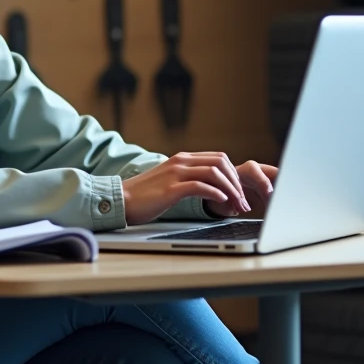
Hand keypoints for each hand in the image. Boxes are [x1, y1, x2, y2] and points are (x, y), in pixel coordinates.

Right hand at [120, 152, 277, 225]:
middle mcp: (181, 162)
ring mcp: (175, 173)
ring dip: (230, 190)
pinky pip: (199, 186)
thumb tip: (211, 188)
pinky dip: (215, 193)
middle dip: (237, 182)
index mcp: (182, 159)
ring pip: (214, 173)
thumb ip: (188, 179)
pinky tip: (222, 203)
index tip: (240, 193)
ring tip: (237, 205)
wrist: (120, 200)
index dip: (234, 175)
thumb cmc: (145, 196)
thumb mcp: (170, 181)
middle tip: (243, 201)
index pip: (219, 158)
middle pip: (221, 163)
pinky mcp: (170, 188)